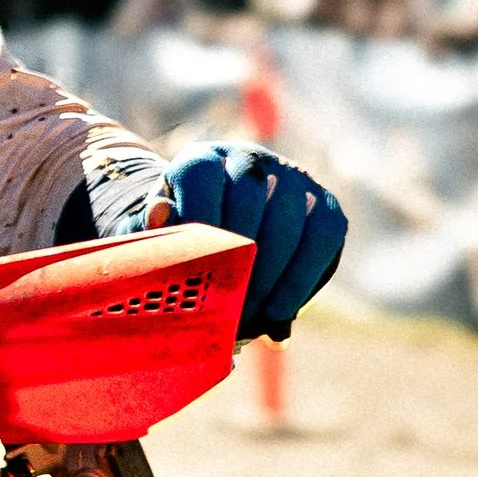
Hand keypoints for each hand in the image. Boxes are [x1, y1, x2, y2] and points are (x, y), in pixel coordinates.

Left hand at [167, 143, 345, 340]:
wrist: (224, 238)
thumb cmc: (184, 241)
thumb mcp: (161, 235)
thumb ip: (153, 228)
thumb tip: (160, 212)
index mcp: (202, 160)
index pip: (202, 174)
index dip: (198, 218)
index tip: (194, 267)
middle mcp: (249, 160)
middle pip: (249, 194)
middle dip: (237, 255)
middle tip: (225, 302)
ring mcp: (291, 177)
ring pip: (289, 215)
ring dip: (269, 273)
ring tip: (249, 317)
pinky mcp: (323, 202)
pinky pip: (324, 234)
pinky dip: (302, 277)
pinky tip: (280, 311)